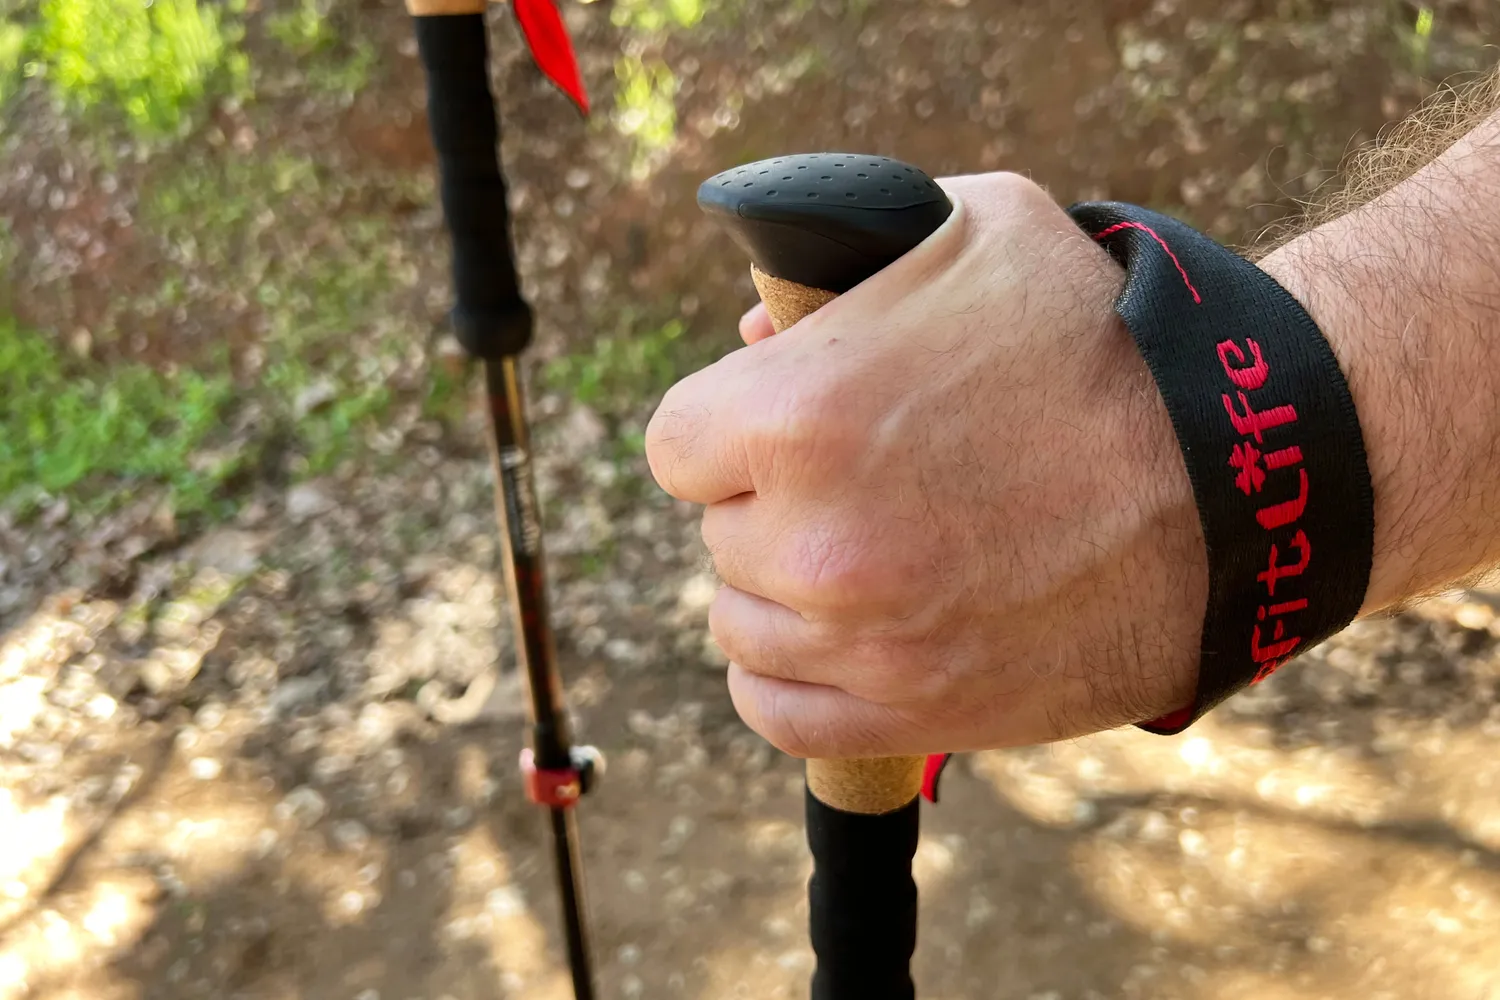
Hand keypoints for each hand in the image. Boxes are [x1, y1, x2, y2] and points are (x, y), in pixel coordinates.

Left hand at [646, 172, 1203, 757]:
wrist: (1239, 476)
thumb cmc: (1106, 338)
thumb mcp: (972, 233)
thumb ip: (839, 269)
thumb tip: (753, 336)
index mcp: (800, 413)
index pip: (674, 445)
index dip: (724, 432)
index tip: (771, 432)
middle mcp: (814, 540)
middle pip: (717, 534)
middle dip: (769, 504)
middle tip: (856, 486)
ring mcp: (861, 642)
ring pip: (742, 624)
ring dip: (783, 591)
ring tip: (862, 558)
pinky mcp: (911, 716)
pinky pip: (776, 713)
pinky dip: (791, 678)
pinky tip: (833, 641)